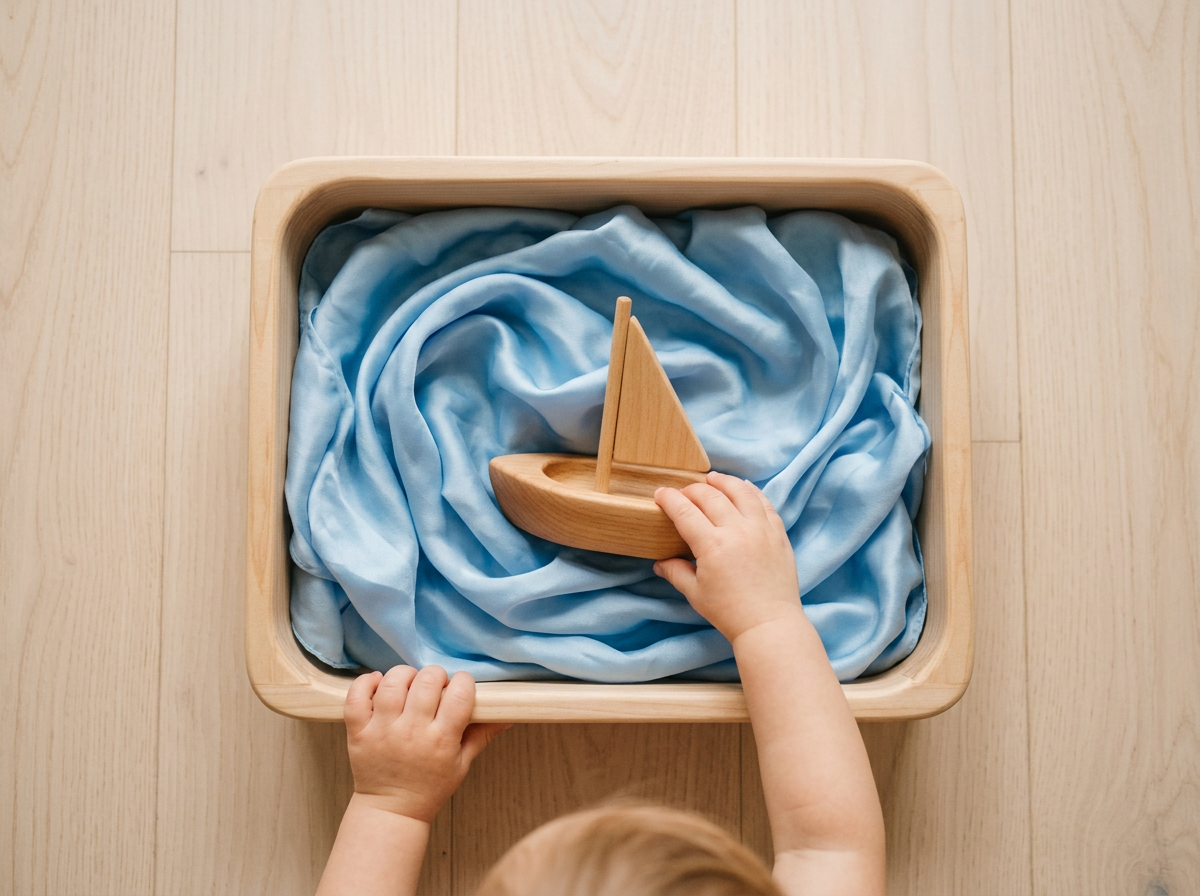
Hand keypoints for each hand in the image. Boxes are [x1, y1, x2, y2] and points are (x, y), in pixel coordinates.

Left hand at [344, 665, 509, 821]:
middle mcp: (412, 732)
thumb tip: (509, 715)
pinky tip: (379, 683)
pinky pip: (356, 697)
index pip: (459, 694)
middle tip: (435, 687)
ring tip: (410, 685)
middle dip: (436, 676)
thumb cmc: (430, 788)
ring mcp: (382, 731)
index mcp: (441, 740)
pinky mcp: (359, 732)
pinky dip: (366, 682)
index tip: (460, 687)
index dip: (463, 682)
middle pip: (427, 681)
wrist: (392, 811)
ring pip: (393, 683)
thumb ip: (483, 735)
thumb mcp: (462, 764)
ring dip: (405, 675)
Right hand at [654, 471, 803, 643]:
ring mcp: (761, 529)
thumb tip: (659, 562)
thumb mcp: (695, 594)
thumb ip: (675, 572)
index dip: (669, 499)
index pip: (684, 511)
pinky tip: (744, 487)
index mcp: (712, 545)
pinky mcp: (778, 534)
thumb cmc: (729, 612)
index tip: (660, 494)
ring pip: (740, 492)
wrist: (769, 623)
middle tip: (684, 492)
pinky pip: (765, 503)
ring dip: (723, 482)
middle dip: (692, 490)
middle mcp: (737, 530)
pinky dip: (752, 491)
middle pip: (710, 496)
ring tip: (713, 479)